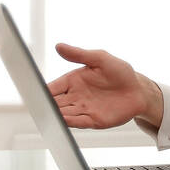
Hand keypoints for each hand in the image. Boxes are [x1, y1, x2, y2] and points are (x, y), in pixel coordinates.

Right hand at [45, 43, 160, 128]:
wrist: (138, 90)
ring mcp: (84, 109)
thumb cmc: (120, 72)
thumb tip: (59, 46)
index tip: (32, 91)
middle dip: (45, 105)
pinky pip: (78, 122)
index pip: (53, 87)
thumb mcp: (100, 58)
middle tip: (34, 106)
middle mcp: (75, 96)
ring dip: (55, 115)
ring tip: (45, 114)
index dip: (42, 90)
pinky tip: (62, 120)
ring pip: (64, 114)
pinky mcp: (94, 121)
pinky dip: (69, 122)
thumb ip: (79, 54)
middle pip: (55, 102)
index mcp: (73, 81)